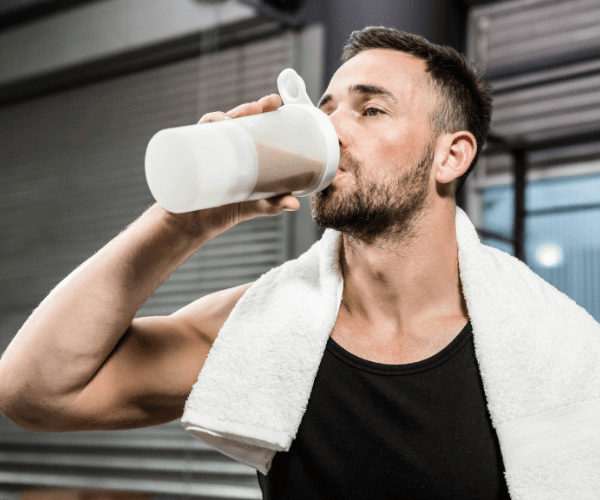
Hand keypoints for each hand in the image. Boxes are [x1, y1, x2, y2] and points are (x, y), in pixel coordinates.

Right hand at [162, 94, 300, 237]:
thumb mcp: (255, 206)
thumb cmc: (226, 210)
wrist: (193, 224)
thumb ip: (274, 204)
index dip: (263, 109)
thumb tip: (295, 205)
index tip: (275, 102)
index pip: (253, 123)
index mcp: (243, 151)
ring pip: (214, 125)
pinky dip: (201, 130)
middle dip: (247, 109)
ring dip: (223, 116)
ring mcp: (207, 150)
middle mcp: (225, 146)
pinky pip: (193, 138)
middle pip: (235, 118)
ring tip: (233, 121)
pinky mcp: (191, 157)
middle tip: (260, 107)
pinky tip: (210, 129)